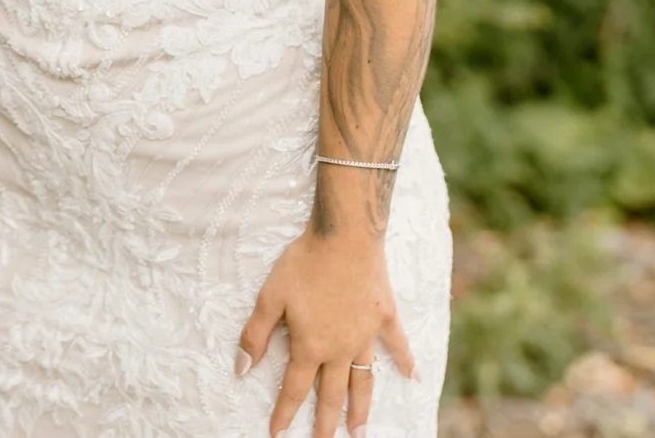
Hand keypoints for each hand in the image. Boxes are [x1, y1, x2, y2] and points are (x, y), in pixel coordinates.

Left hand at [236, 228, 414, 437]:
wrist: (345, 236)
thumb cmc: (303, 263)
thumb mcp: (270, 297)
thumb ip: (255, 335)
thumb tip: (241, 369)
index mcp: (310, 346)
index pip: (295, 389)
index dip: (285, 413)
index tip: (276, 434)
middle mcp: (340, 349)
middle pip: (332, 394)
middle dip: (326, 423)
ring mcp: (365, 335)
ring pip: (364, 381)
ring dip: (362, 408)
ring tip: (360, 432)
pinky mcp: (384, 316)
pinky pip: (397, 344)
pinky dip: (405, 360)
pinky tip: (413, 376)